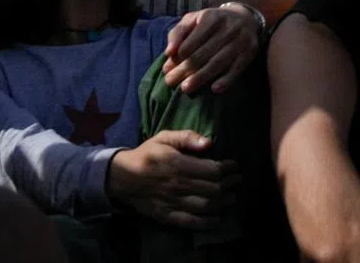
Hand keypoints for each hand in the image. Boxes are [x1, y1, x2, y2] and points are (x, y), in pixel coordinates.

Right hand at [106, 129, 238, 229]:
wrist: (121, 178)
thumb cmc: (147, 154)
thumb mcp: (164, 137)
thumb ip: (186, 137)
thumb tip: (209, 142)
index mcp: (178, 164)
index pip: (211, 170)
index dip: (227, 168)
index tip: (235, 166)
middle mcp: (177, 185)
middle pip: (212, 188)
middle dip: (229, 185)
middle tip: (238, 180)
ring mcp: (171, 202)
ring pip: (204, 206)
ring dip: (222, 203)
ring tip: (232, 198)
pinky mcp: (165, 216)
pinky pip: (189, 222)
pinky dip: (205, 223)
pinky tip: (216, 219)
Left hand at [162, 4, 260, 93]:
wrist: (244, 17)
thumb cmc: (212, 22)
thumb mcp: (193, 20)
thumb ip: (178, 33)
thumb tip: (169, 53)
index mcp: (211, 17)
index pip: (190, 42)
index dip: (176, 58)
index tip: (166, 69)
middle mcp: (228, 27)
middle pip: (202, 54)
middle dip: (184, 70)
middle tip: (170, 82)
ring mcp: (240, 40)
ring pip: (218, 62)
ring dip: (200, 77)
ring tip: (185, 88)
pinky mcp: (250, 51)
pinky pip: (237, 68)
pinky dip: (226, 80)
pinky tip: (214, 89)